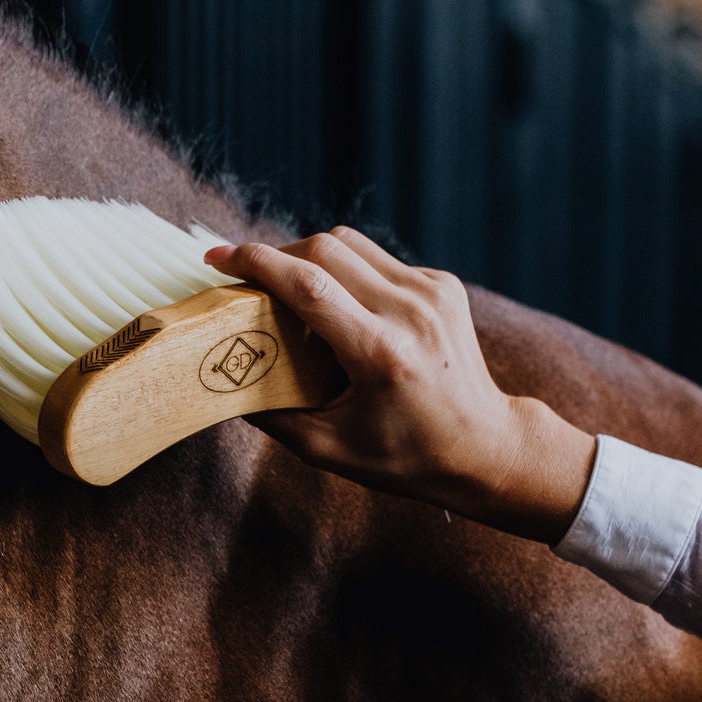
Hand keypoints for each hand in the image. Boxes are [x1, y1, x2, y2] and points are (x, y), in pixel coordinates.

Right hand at [205, 228, 596, 544]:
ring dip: (309, 256)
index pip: (308, 285)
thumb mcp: (328, 448)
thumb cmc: (404, 457)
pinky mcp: (442, 284)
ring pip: (351, 244)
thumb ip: (270, 415)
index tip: (217, 258)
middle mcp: (411, 312)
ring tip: (285, 285)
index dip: (257, 263)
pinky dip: (346, 272)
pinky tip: (337, 303)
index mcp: (381, 353)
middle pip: (325, 250)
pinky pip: (377, 260)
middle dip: (276, 254)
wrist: (483, 446)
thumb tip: (219, 382)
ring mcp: (432, 292)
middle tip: (245, 275)